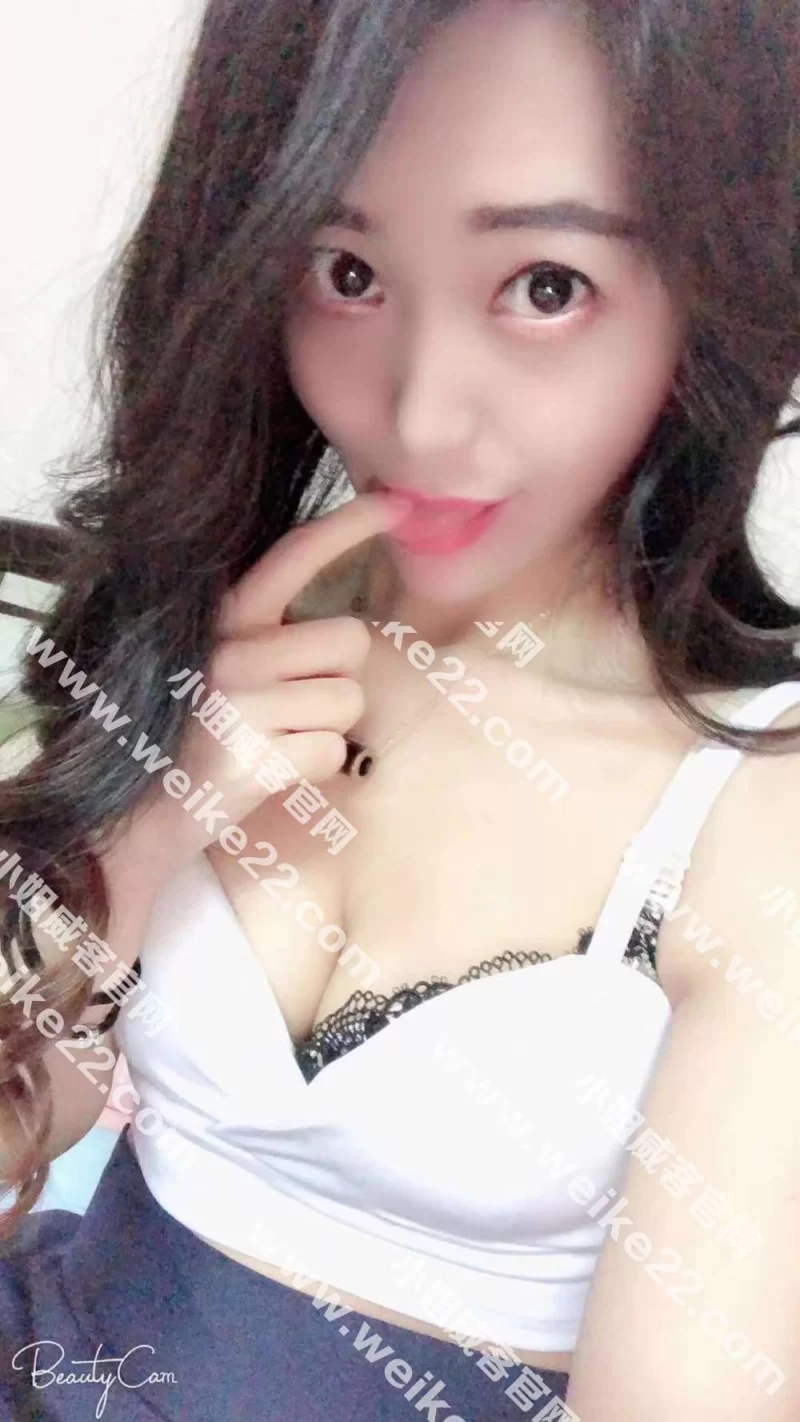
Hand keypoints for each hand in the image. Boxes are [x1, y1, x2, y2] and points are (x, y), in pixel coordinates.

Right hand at [106, 491, 409, 879]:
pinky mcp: (251, 759)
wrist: (143, 811)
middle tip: (293, 704)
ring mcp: (238, 705)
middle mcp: (228, 651)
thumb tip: (349, 628)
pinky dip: (316, 768)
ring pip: (348, 700)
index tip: (398, 503)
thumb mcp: (224, 664)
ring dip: (328, 728)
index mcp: (224, 619)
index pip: (293, 554)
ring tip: (279, 739)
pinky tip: (274, 770)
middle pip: (350, 640)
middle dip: (339, 676)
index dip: (349, 525)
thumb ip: (272, 635)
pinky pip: (333, 751)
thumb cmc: (202, 733)